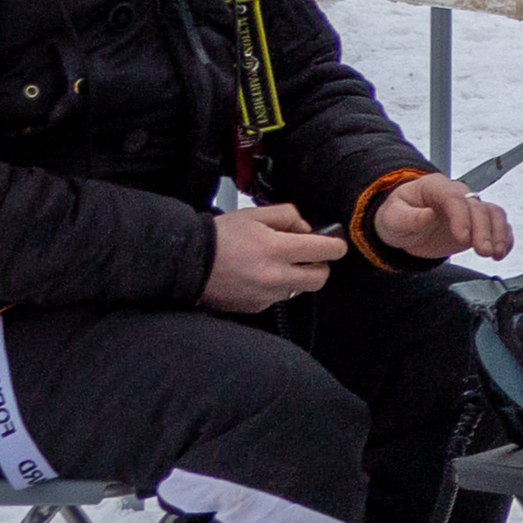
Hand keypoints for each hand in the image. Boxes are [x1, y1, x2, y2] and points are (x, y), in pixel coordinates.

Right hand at [201, 203, 343, 315]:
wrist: (187, 263)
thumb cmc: (221, 236)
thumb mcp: (255, 214)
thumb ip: (288, 216)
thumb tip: (307, 230)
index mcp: (277, 249)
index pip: (325, 251)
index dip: (335, 246)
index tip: (334, 244)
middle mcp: (275, 276)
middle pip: (320, 278)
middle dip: (320, 266)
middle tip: (308, 256)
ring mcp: (266, 296)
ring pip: (299, 289)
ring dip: (296, 277)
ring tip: (275, 264)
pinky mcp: (256, 307)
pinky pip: (278, 298)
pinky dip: (276, 287)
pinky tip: (258, 276)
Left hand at [366, 173, 513, 264]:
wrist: (402, 226)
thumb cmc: (395, 217)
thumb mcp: (393, 218)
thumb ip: (409, 217)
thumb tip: (429, 215)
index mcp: (435, 187)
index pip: (454, 198)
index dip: (462, 217)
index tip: (463, 237)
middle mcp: (457, 194)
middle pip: (478, 207)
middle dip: (484, 230)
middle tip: (483, 251)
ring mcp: (469, 209)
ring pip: (493, 214)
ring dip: (498, 234)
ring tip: (494, 254)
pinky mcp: (477, 224)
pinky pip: (498, 226)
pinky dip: (504, 238)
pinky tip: (502, 252)